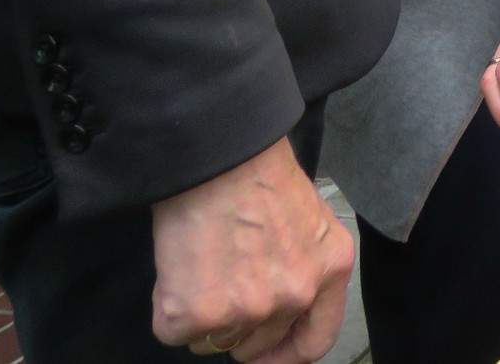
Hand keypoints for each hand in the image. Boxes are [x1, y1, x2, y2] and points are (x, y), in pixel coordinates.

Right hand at [151, 138, 352, 363]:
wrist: (218, 155)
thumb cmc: (260, 175)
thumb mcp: (311, 219)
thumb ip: (305, 267)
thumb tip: (280, 311)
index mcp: (330, 270)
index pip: (315, 342)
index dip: (285, 355)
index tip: (264, 356)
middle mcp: (294, 296)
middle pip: (258, 345)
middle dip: (237, 326)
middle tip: (221, 286)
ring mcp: (245, 309)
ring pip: (213, 340)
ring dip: (202, 315)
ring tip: (202, 265)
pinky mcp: (195, 314)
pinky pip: (174, 331)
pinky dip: (169, 308)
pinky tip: (179, 268)